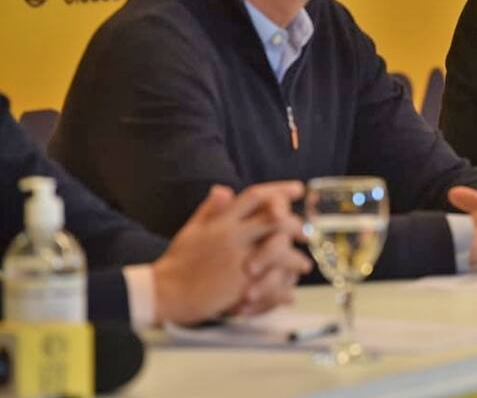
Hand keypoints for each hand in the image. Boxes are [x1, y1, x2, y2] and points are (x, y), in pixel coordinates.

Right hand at [152, 181, 308, 325]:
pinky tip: (290, 293)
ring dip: (296, 259)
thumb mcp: (192, 230)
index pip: (256, 196)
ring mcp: (237, 260)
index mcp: (222, 221)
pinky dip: (284, 290)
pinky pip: (271, 284)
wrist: (164, 293)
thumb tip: (224, 188)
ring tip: (304, 265)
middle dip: (296, 225)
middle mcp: (232, 237)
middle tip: (306, 233)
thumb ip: (211, 209)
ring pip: (280, 252)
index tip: (298, 189)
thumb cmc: (179, 261)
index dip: (280, 190)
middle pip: (275, 221)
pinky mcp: (239, 285)